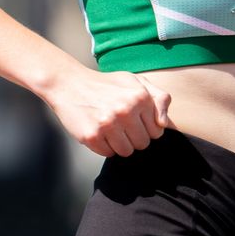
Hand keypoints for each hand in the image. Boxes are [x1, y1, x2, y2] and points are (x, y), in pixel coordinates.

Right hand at [40, 66, 172, 157]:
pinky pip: (108, 154)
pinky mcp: (92, 136)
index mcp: (140, 97)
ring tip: (110, 128)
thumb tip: (165, 123)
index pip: (157, 131)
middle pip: (143, 144)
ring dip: (119, 144)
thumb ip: (159, 98)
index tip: (134, 119)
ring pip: (127, 152)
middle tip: (120, 124)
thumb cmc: (106, 85)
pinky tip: (98, 130)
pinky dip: (104, 146)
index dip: (146, 128)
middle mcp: (126, 110)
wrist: (69, 84)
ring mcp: (108, 124)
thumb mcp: (135, 82)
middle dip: (134, 137)